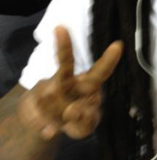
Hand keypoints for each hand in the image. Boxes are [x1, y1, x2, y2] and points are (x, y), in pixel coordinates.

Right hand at [18, 26, 122, 140]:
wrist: (46, 126)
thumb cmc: (74, 120)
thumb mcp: (83, 127)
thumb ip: (85, 122)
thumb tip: (72, 111)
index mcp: (88, 87)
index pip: (101, 72)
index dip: (109, 60)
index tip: (118, 44)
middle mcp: (70, 82)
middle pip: (66, 62)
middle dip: (64, 46)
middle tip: (60, 29)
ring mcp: (51, 88)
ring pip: (52, 74)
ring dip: (53, 67)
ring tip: (64, 96)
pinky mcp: (36, 99)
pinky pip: (40, 106)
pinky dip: (45, 121)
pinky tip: (50, 131)